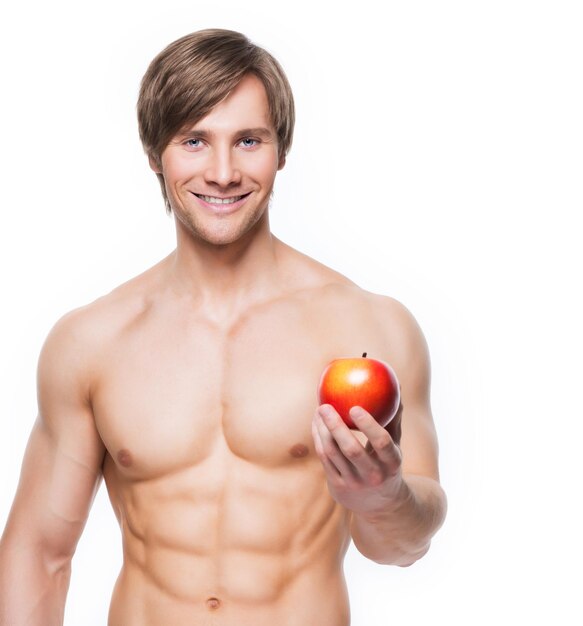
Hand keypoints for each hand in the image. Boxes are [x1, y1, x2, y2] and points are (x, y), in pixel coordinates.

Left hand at [311, 402, 405, 517]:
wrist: (382, 507)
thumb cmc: (388, 465)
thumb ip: (394, 418)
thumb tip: (396, 385)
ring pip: (333, 453)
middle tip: (325, 406)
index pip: (382, 443)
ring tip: (319, 411)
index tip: (355, 407)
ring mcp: (354, 483)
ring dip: (322, 430)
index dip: (368, 426)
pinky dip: (318, 439)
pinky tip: (316, 424)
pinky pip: (324, 459)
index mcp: (391, 463)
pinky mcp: (337, 487)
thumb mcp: (395, 446)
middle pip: (351, 450)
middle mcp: (373, 475)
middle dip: (335, 426)